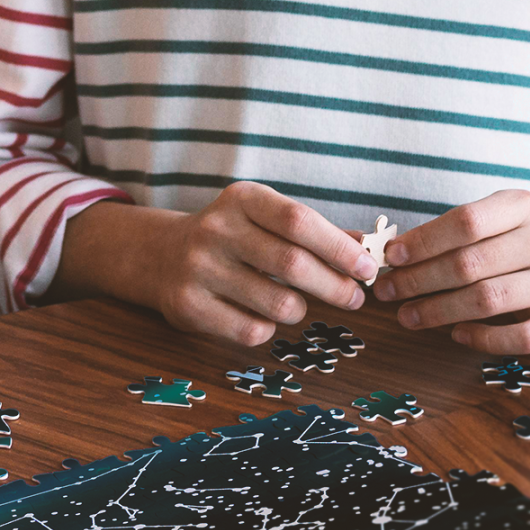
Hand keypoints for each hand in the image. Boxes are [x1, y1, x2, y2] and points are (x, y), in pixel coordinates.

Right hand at [150, 183, 371, 345]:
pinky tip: (260, 315)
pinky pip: (252, 330)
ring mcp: (199, 267)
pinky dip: (268, 329)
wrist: (159, 254)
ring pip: (278, 303)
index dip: (339, 247)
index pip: (298, 221)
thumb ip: (314, 231)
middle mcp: (216, 229)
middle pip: (293, 264)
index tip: (367, 268)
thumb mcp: (264, 218)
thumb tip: (369, 247)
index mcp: (241, 199)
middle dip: (336, 286)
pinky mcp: (189, 304)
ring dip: (300, 310)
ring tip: (295, 304)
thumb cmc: (231, 237)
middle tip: (354, 298)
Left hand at [371, 191, 529, 349]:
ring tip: (407, 316)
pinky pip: (521, 337)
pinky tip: (456, 334)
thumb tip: (392, 255)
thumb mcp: (491, 224)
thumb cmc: (513, 245)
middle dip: (420, 280)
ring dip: (439, 311)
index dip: (424, 240)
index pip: (466, 221)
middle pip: (471, 263)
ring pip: (489, 300)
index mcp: (523, 206)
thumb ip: (450, 234)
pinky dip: (484, 338)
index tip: (391, 256)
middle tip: (387, 291)